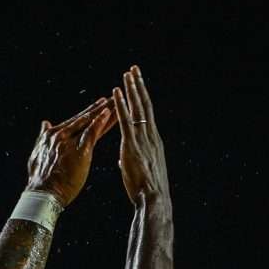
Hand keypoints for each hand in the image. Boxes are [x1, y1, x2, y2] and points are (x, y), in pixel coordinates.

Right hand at [26, 97, 115, 207]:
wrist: (43, 192)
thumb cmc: (41, 180)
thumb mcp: (37, 153)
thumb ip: (42, 137)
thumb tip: (45, 123)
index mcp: (52, 135)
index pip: (75, 122)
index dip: (88, 113)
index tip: (98, 105)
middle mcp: (60, 134)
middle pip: (84, 119)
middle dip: (99, 108)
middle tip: (112, 98)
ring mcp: (70, 141)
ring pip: (90, 122)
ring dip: (105, 111)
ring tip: (117, 102)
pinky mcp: (79, 150)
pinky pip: (92, 132)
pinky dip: (101, 122)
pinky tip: (110, 113)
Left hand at [113, 65, 170, 205]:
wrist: (153, 199)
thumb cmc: (147, 190)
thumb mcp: (140, 171)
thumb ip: (132, 160)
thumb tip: (125, 158)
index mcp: (153, 141)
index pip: (148, 115)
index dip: (143, 99)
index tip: (139, 85)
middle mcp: (151, 136)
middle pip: (145, 105)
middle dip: (139, 86)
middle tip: (134, 69)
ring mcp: (142, 138)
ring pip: (138, 108)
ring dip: (132, 89)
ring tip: (127, 73)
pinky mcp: (132, 144)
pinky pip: (126, 119)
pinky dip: (121, 104)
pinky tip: (116, 92)